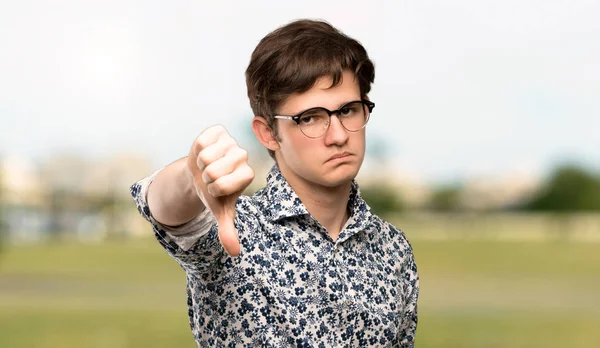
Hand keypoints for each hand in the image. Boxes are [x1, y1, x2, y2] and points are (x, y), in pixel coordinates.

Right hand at [187, 125, 253, 255]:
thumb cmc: (214, 193)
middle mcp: (243, 156)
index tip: (215, 189)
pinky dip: (197, 148)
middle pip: (214, 170)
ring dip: (200, 164)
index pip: (223, 184)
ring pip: (206, 155)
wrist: (201, 173)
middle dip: (205, 177)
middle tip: (209, 177)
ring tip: (206, 166)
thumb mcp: (220, 211)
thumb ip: (228, 230)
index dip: (213, 189)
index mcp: (247, 175)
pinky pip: (203, 140)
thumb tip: (234, 252)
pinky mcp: (219, 131)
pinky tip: (204, 152)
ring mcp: (232, 142)